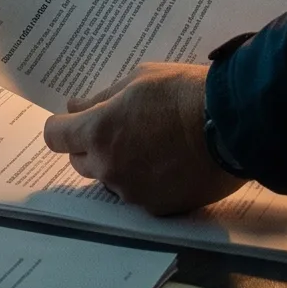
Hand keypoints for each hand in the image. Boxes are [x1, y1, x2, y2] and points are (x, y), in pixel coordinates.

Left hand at [41, 64, 241, 214]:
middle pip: (79, 161)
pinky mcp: (157, 208)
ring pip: (109, 179)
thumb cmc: (182, 93)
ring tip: (148, 143)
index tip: (72, 120)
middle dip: (90, 144)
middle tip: (117, 126)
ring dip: (117, 163)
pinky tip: (166, 161)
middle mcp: (109, 168)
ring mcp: (133, 192)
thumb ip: (103, 98)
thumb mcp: (139, 79)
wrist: (230, 124)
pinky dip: (144, 179)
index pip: (56, 137)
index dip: (61, 127)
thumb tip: (76, 106)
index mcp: (99, 132)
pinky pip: (137, 193)